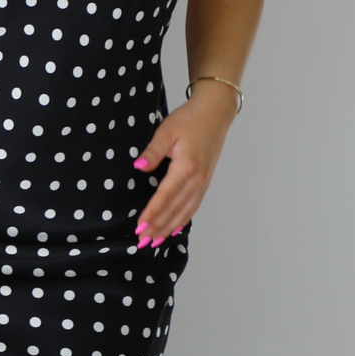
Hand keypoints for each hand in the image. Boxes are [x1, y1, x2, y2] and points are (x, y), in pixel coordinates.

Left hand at [132, 80, 237, 245]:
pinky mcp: (205, 182)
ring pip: (185, 212)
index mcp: (186, 168)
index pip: (165, 197)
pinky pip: (193, 207)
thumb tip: (139, 167)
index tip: (139, 228)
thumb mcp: (167, 131)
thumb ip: (153, 151)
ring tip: (155, 241)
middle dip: (157, 228)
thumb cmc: (189, 119)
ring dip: (169, 229)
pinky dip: (183, 221)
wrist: (214, 113)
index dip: (151, 214)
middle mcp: (197, 180)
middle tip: (142, 242)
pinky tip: (174, 230)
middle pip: (174, 210)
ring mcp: (203, 183)